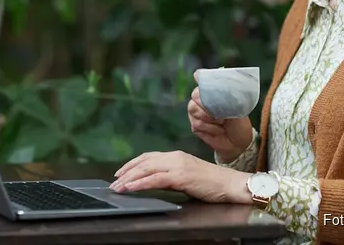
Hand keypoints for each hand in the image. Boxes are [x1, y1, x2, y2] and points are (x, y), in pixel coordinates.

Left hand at [109, 150, 250, 203]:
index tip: (121, 172)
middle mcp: (175, 157)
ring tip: (117, 187)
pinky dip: (140, 183)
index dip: (132, 164)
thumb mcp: (187, 177)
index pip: (148, 157)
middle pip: (144, 161)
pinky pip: (155, 179)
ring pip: (146, 169)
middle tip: (114, 182)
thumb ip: (171, 176)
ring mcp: (177, 165)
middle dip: (126, 171)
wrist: (230, 184)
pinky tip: (131, 188)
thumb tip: (153, 181)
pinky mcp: (180, 176)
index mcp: (176, 156)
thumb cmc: (212, 183)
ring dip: (129, 178)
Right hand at [188, 73, 252, 162]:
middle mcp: (202, 100)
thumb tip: (222, 88)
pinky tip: (218, 130)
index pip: (201, 78)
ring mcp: (196, 112)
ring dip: (209, 117)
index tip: (200, 78)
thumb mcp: (238, 107)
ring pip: (193, 109)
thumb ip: (228, 96)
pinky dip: (210, 128)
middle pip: (195, 94)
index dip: (200, 77)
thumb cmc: (239, 122)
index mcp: (213, 91)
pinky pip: (196, 123)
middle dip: (207, 104)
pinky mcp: (195, 126)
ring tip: (222, 122)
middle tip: (220, 113)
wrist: (238, 142)